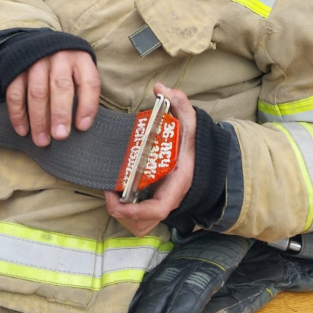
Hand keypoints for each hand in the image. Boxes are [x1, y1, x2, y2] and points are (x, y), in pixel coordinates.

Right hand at [5, 50, 100, 146]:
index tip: (82, 127)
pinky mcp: (16, 69)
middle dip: (60, 114)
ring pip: (37, 92)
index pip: (89, 82)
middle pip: (61, 86)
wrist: (37, 43)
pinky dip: (18, 114)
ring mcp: (35, 61)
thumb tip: (82, 125)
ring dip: (39, 119)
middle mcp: (59, 57)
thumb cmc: (66, 66)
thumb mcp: (81, 70)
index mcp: (80, 58)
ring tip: (42, 140)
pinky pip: (15, 93)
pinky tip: (23, 130)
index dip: (87, 106)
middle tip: (60, 136)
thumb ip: (83, 91)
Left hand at [104, 82, 195, 236]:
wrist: (202, 157)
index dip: (137, 211)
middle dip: (125, 215)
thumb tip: (161, 88)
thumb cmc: (192, 143)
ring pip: (140, 224)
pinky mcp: (154, 202)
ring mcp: (161, 203)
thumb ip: (180, 103)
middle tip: (109, 194)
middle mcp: (169, 198)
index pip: (159, 209)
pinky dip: (126, 212)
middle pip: (144, 223)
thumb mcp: (190, 121)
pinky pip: (138, 219)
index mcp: (177, 184)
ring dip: (123, 216)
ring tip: (111, 195)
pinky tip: (117, 193)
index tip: (118, 201)